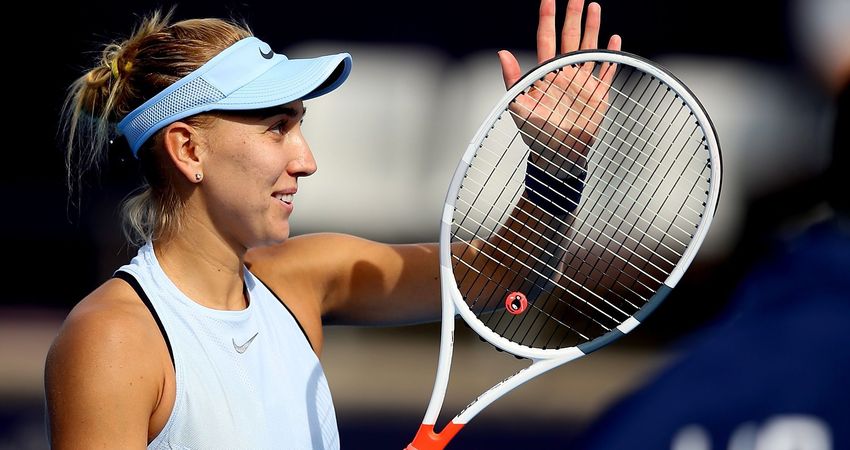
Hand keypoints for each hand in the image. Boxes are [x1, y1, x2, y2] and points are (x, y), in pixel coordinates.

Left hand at [499, 0, 621, 169]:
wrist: (558, 155)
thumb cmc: (535, 133)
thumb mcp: (519, 105)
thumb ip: (513, 78)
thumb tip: (502, 53)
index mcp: (545, 73)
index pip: (546, 38)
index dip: (547, 17)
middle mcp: (564, 73)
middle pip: (569, 36)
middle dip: (573, 15)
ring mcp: (581, 82)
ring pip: (588, 48)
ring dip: (592, 28)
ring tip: (594, 6)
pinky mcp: (596, 94)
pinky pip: (605, 70)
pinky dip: (611, 55)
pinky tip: (614, 38)